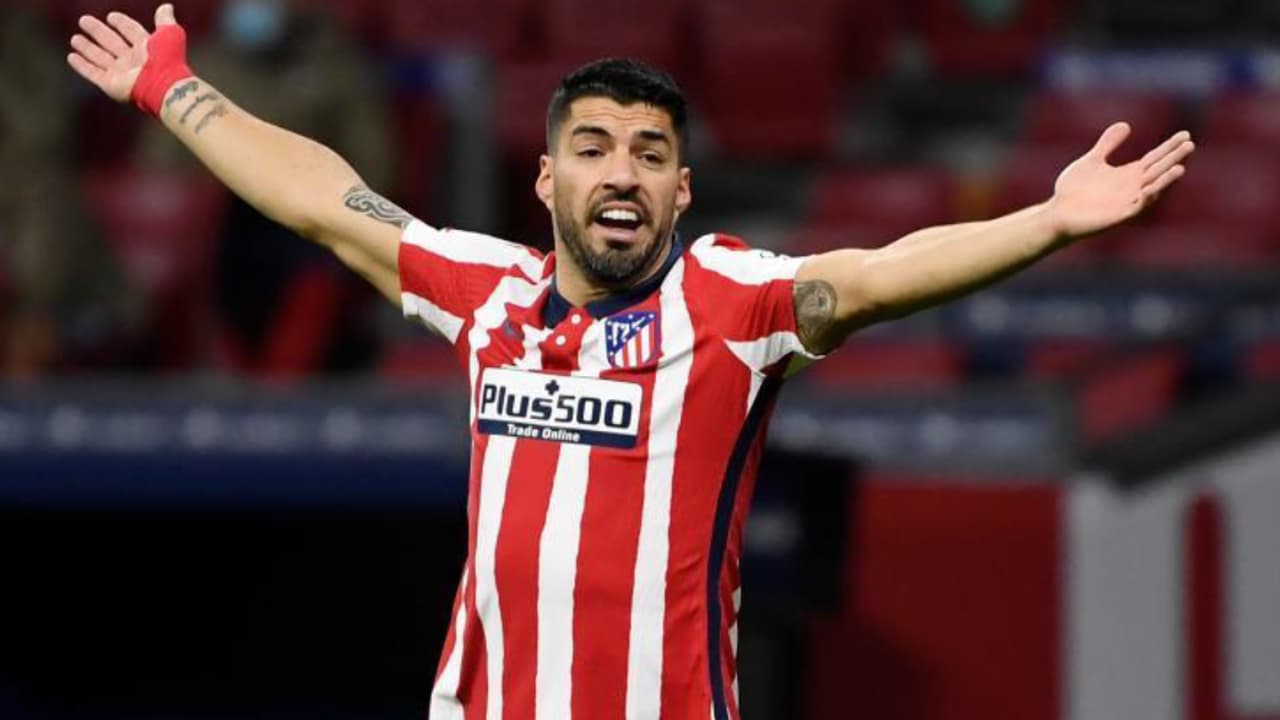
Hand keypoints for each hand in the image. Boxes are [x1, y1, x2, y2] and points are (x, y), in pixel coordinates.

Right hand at [66, 4, 176, 102]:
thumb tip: (167, 7)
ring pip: (100, 57)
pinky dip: (82, 66)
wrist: (163, 85)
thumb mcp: (169, 34)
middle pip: (112, 42)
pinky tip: (72, 57)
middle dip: (98, 32)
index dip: (122, 24)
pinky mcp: (111, 84)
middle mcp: (133, 60)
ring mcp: (121, 73)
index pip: (131, 32)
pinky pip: (93, 73)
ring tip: (75, 39)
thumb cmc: (167, 59)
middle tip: (84, 20)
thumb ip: (165, 21)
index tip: (111, 16)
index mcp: (147, 48)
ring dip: (87, 48)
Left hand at [1047, 122, 1194, 238]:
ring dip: (1165, 181)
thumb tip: (1126, 125)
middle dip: (1173, 159)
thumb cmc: (1073, 189)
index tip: (1185, 134)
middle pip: (1158, 170)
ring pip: (1152, 190)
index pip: (1154, 158)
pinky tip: (1150, 189)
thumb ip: (1108, 145)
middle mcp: (1132, 187)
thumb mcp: (1092, 161)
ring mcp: (1127, 202)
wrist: (1057, 213)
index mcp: (1128, 174)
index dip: (1169, 147)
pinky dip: (1144, 199)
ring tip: (1180, 168)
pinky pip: (1136, 208)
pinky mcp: (1117, 216)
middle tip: (1190, 145)